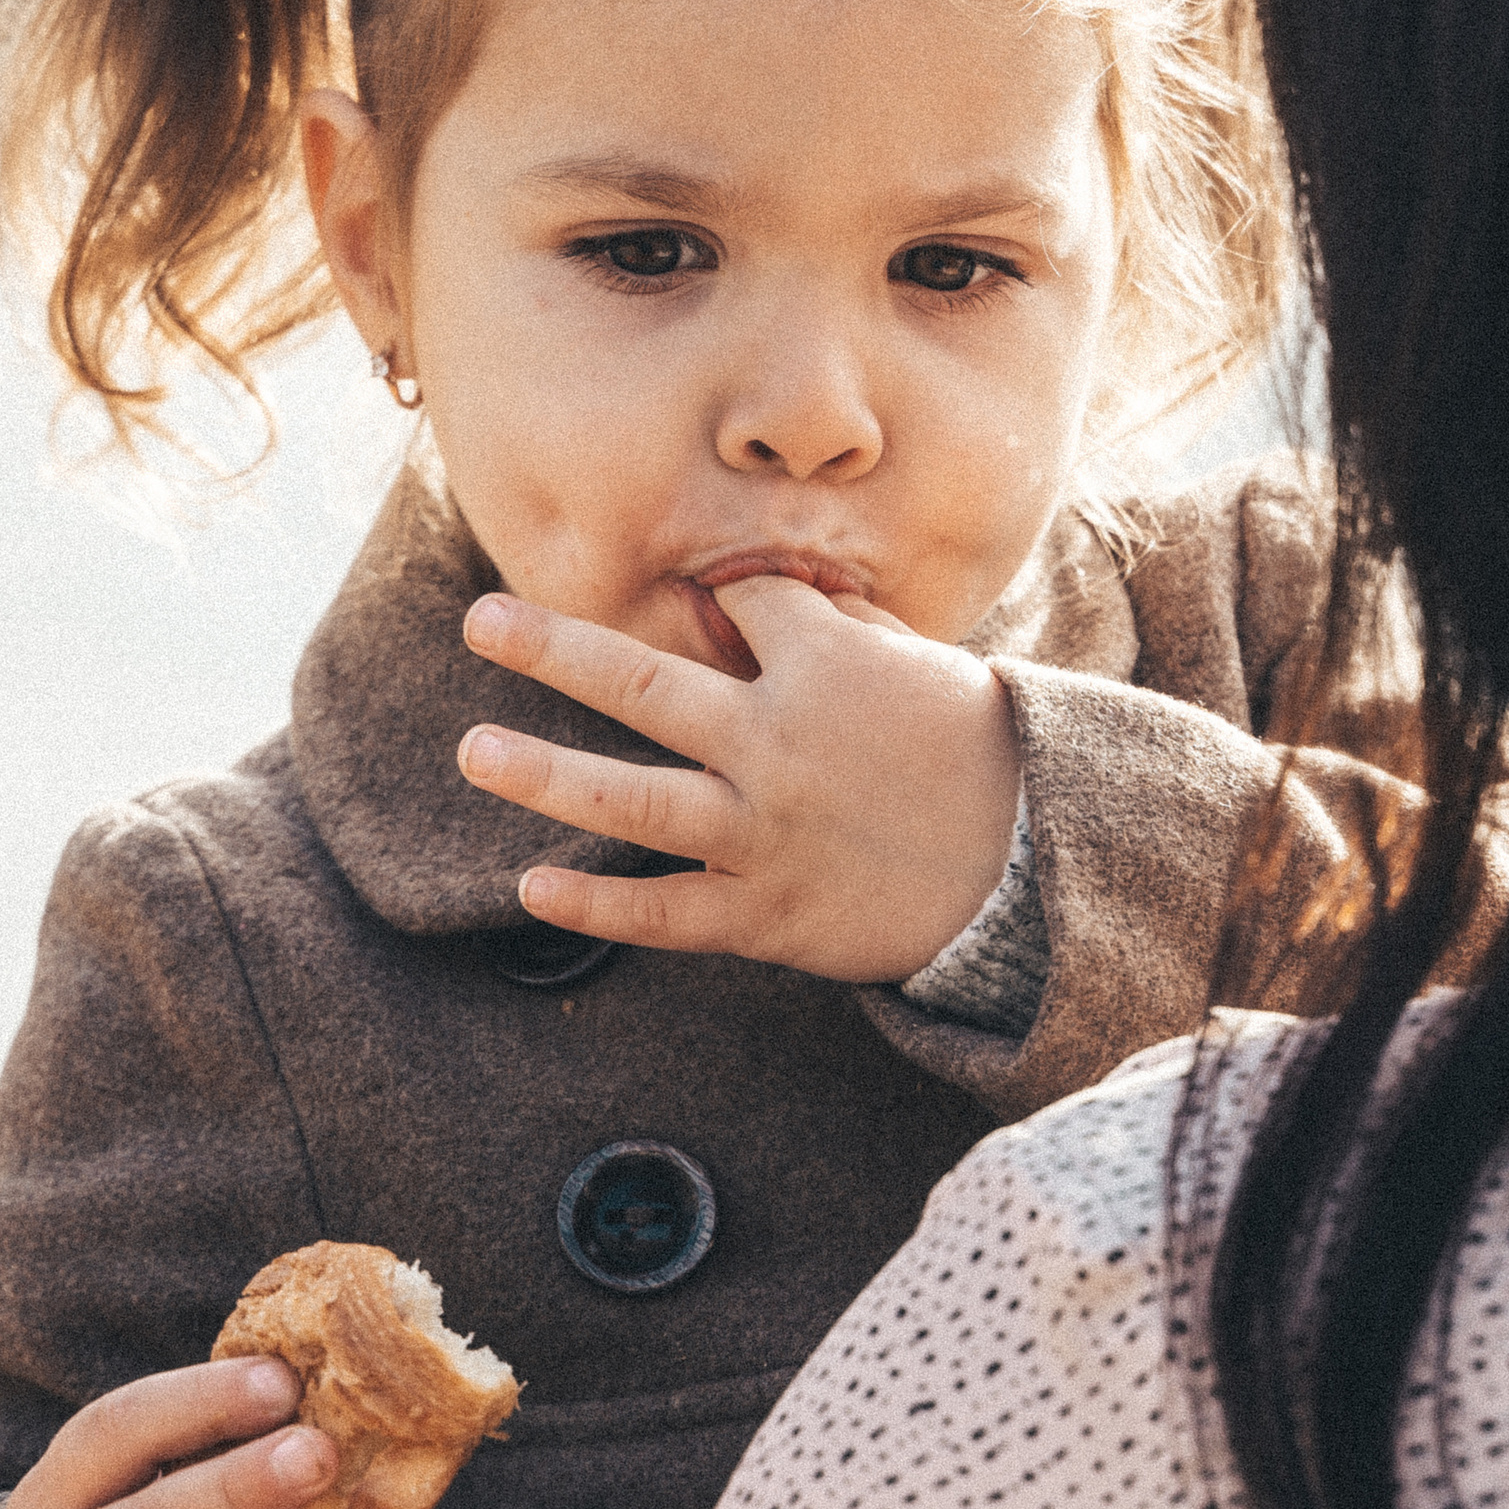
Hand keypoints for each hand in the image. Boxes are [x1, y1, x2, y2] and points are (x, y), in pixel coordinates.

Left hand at [458, 578, 1021, 980]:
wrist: (1034, 869)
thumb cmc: (975, 751)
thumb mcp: (915, 662)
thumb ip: (828, 625)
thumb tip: (744, 593)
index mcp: (825, 668)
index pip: (740, 608)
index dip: (729, 602)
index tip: (727, 607)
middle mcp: (779, 746)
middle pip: (644, 684)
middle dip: (553, 650)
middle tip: (480, 622)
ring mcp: (765, 835)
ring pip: (634, 801)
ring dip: (546, 774)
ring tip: (473, 751)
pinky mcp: (765, 914)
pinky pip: (665, 910)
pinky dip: (598, 904)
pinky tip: (534, 886)